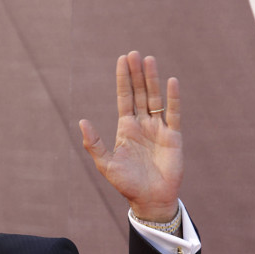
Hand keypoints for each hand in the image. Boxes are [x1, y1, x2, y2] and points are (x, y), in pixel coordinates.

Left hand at [78, 51, 182, 221]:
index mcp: (126, 128)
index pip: (124, 98)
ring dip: (152, 79)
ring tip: (149, 59)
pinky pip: (173, 113)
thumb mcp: (106, 165)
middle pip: (139, 93)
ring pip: (155, 98)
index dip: (123, 79)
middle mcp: (142, 124)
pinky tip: (171, 81)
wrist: (150, 200)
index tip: (122, 60)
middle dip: (137, 73)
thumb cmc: (127, 184)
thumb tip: (81, 121)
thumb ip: (94, 144)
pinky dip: (173, 98)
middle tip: (134, 53)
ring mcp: (158, 129)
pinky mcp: (173, 136)